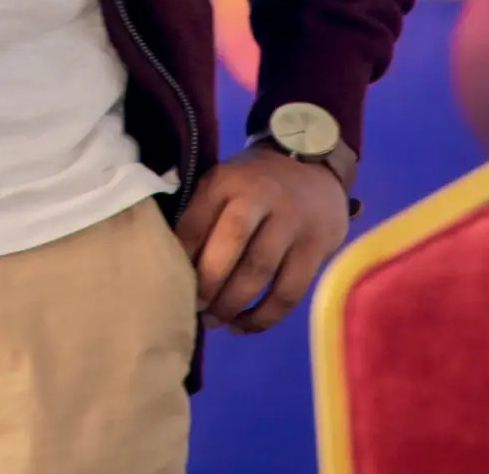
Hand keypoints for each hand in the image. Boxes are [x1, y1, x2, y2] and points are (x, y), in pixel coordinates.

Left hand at [176, 146, 349, 333]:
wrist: (313, 162)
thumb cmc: (255, 181)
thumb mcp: (224, 181)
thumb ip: (203, 213)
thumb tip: (176, 263)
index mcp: (227, 180)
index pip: (196, 222)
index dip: (183, 257)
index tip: (172, 281)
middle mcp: (259, 198)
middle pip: (229, 248)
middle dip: (208, 285)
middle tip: (195, 308)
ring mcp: (291, 223)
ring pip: (259, 273)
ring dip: (234, 306)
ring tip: (217, 321)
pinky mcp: (315, 247)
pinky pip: (289, 292)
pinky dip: (265, 317)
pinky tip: (245, 326)